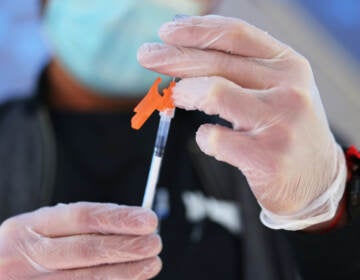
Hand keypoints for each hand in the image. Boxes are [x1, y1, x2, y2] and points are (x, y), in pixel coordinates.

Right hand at [0, 202, 161, 278]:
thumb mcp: (40, 231)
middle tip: (155, 243)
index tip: (148, 219)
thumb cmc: (27, 252)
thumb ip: (78, 227)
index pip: (81, 217)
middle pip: (86, 250)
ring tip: (151, 264)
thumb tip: (131, 223)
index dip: (118, 218)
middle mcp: (23, 258)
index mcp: (26, 228)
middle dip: (126, 247)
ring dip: (125, 272)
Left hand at [137, 15, 346, 229]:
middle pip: (217, 62)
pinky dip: (203, 138)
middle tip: (147, 56)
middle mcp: (288, 89)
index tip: (166, 32)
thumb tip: (185, 52)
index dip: (196, 30)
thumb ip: (239, 71)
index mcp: (288, 66)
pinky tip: (210, 140)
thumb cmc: (285, 129)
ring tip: (175, 98)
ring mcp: (280, 123)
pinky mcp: (267, 158)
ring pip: (213, 92)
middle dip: (173, 57)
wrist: (316, 179)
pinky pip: (216, 139)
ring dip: (185, 93)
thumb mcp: (274, 90)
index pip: (236, 34)